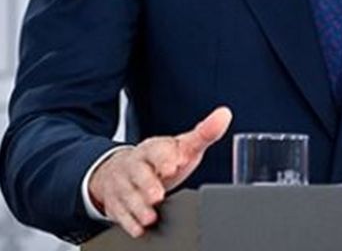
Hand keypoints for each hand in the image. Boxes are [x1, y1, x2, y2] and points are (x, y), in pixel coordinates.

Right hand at [88, 106, 232, 236]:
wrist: (122, 171)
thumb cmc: (159, 161)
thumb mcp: (181, 147)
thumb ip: (204, 133)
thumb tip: (225, 114)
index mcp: (153, 149)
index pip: (156, 150)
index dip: (164, 158)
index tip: (174, 165)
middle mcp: (135, 165)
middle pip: (138, 172)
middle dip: (147, 184)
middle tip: (158, 195)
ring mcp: (123, 184)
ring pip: (127, 193)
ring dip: (138, 205)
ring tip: (150, 216)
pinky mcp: (116, 203)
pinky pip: (120, 212)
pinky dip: (129, 221)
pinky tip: (139, 227)